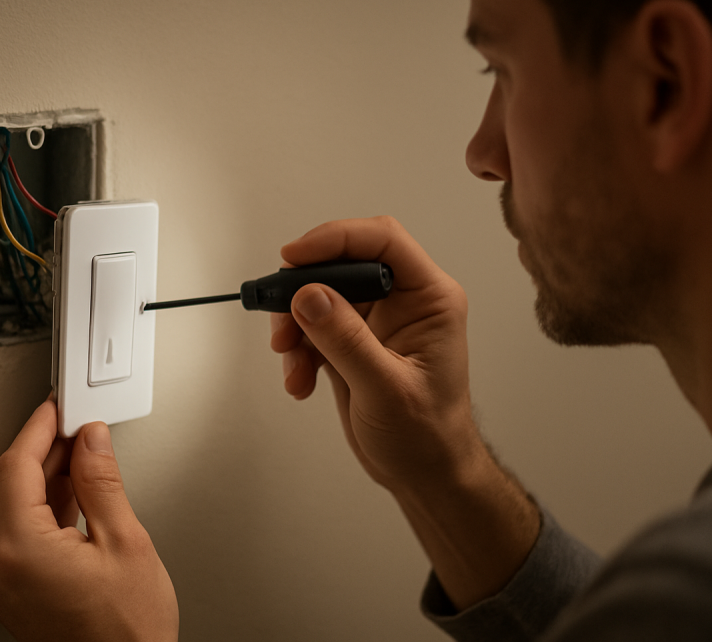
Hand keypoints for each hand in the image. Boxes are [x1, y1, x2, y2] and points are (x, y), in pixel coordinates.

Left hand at [0, 397, 178, 641]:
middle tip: (77, 426)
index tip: (59, 408)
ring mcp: (3, 582)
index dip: (40, 429)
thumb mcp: (125, 541)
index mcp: (19, 550)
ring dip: (46, 477)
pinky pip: (20, 533)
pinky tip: (75, 492)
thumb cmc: (128, 632)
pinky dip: (45, 506)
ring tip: (84, 455)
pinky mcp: (15, 591)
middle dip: (44, 449)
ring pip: (14, 508)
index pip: (17, 467)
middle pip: (10, 485)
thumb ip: (102, 482)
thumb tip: (92, 441)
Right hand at [271, 216, 478, 491]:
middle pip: (342, 264)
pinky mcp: (352, 339)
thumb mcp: (386, 390)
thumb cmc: (428, 435)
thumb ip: (347, 341)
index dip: (336, 239)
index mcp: (429, 299)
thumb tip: (310, 296)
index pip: (382, 241)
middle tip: (282, 320)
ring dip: (295, 326)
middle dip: (304, 290)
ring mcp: (376, 320)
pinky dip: (298, 350)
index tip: (295, 257)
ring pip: (320, 294)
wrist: (424, 473)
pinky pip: (312, 325)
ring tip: (293, 363)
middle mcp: (403, 301)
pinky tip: (300, 379)